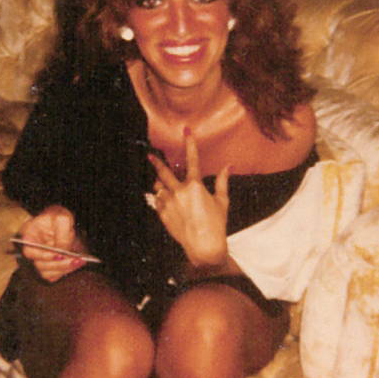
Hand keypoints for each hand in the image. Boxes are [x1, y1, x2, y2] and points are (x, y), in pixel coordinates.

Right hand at [17, 205, 87, 282]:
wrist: (61, 223)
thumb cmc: (58, 217)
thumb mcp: (62, 218)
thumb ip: (62, 232)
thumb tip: (63, 250)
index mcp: (29, 236)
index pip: (29, 252)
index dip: (42, 256)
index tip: (58, 254)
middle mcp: (32, 250)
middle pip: (39, 265)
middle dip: (58, 264)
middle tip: (75, 259)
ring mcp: (39, 260)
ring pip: (46, 273)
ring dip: (64, 268)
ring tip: (79, 261)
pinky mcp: (48, 266)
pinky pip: (53, 276)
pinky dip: (65, 271)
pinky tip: (77, 263)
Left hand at [148, 128, 229, 266]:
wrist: (204, 246)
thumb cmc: (216, 224)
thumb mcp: (222, 201)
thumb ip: (222, 181)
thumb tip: (228, 166)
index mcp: (195, 186)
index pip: (192, 159)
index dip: (190, 143)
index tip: (186, 131)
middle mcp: (179, 192)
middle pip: (164, 172)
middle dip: (156, 162)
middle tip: (150, 155)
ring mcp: (169, 203)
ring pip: (159, 187)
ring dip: (161, 183)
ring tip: (163, 184)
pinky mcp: (163, 214)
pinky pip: (158, 201)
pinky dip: (161, 198)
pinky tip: (167, 201)